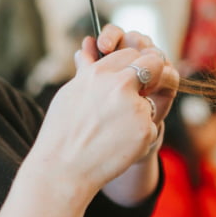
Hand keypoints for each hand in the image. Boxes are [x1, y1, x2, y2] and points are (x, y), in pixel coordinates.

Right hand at [30, 25, 178, 194]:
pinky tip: (119, 145)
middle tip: (146, 90)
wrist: (63, 170)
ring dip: (141, 111)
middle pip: (154, 64)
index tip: (137, 74)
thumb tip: (89, 46)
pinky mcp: (146, 130)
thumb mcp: (71, 93)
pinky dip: (139, 135)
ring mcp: (136, 108)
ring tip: (115, 129)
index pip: (131, 53)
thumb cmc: (62, 132)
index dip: (136, 63)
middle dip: (154, 75)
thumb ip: (88, 70)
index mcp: (99, 73)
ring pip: (152, 99)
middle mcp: (119, 86)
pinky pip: (150, 125)